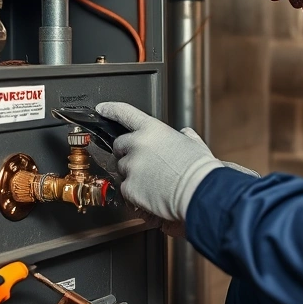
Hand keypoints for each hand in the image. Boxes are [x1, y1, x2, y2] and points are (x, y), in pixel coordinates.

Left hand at [95, 102, 258, 222]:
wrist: (199, 194)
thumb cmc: (200, 171)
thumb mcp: (195, 145)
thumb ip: (186, 137)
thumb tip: (186, 135)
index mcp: (153, 130)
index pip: (125, 113)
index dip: (110, 109)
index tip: (102, 109)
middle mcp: (138, 145)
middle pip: (119, 145)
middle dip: (127, 152)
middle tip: (143, 163)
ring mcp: (131, 166)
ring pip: (122, 169)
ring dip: (132, 174)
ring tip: (153, 182)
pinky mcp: (129, 188)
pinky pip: (125, 189)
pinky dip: (135, 193)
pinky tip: (151, 194)